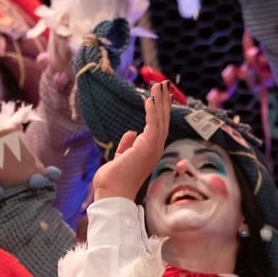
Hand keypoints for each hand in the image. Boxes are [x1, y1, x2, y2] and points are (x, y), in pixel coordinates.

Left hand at [93, 80, 168, 199]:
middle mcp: (155, 148)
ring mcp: (153, 148)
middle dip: (163, 101)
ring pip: (160, 120)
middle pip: (163, 120)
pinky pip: (153, 124)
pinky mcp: (148, 147)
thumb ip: (127, 145)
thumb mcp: (121, 157)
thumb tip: (132, 132)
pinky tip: (150, 99)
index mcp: (149, 150)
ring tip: (160, 85)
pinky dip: (152, 111)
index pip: (157, 126)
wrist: (113, 192)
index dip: (159, 109)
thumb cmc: (115, 179)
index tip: (158, 95)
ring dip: (160, 101)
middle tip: (164, 84)